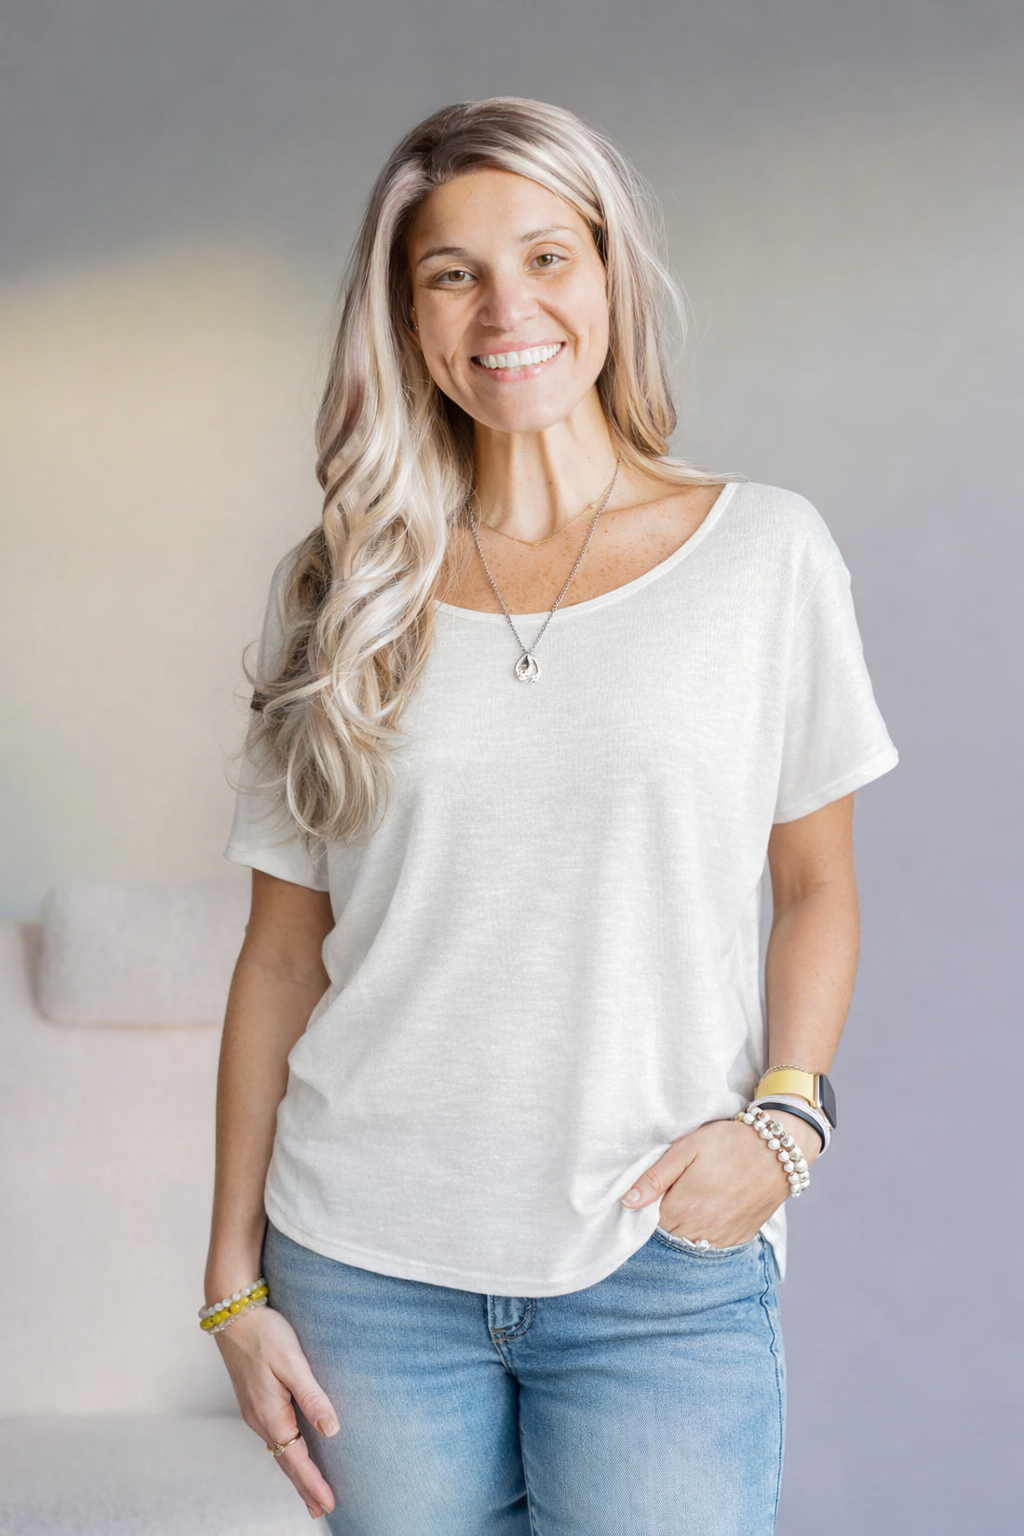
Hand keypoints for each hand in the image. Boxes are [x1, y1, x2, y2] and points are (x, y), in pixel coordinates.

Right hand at [215, 1303, 338, 1520]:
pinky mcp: (255, 1400)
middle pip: (285, 1461)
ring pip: (279, 1450)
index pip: (295, 1459)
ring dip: (295, 1472)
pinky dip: (286, 1453)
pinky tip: (292, 1452)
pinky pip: (273, 1436)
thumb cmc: (265, 1334)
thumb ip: (313, 1396)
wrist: (233, 1314)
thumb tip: (332, 1429)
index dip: (313, 1483)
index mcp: (270, 1414)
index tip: (328, 1504)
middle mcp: (259, 1418)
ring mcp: (255, 1410)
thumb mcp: (292, 1362)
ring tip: (310, 1491)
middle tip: (321, 1510)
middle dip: (303, 1487)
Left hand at [620, 1111, 820, 1247]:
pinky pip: (713, 1245)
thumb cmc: (729, 1143)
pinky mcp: (739, 1238)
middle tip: (677, 1189)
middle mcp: (701, 1231)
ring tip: (696, 1197)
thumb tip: (626, 1202)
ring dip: (687, 1225)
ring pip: (690, 1241)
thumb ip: (655, 1178)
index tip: (655, 1189)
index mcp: (682, 1209)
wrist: (778, 1151)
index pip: (648, 1221)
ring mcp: (722, 1238)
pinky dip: (707, 1232)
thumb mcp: (686, 1149)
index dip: (649, 1204)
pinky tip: (713, 1208)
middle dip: (666, 1215)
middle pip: (668, 1233)